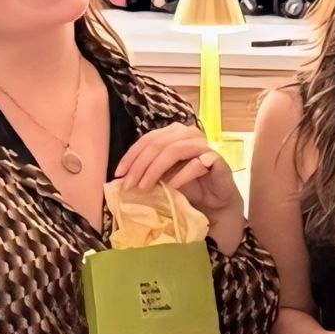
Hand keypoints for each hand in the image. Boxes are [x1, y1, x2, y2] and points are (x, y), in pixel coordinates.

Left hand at [116, 121, 242, 228]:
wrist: (215, 201)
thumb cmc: (188, 186)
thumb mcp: (163, 176)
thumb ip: (147, 169)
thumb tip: (122, 175)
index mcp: (174, 132)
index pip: (147, 139)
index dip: (131, 156)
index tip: (118, 174)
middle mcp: (188, 133)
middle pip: (158, 144)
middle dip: (140, 165)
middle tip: (129, 185)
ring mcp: (203, 145)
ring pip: (174, 150)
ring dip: (155, 170)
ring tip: (145, 187)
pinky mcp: (217, 159)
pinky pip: (195, 164)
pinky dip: (179, 176)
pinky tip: (170, 188)